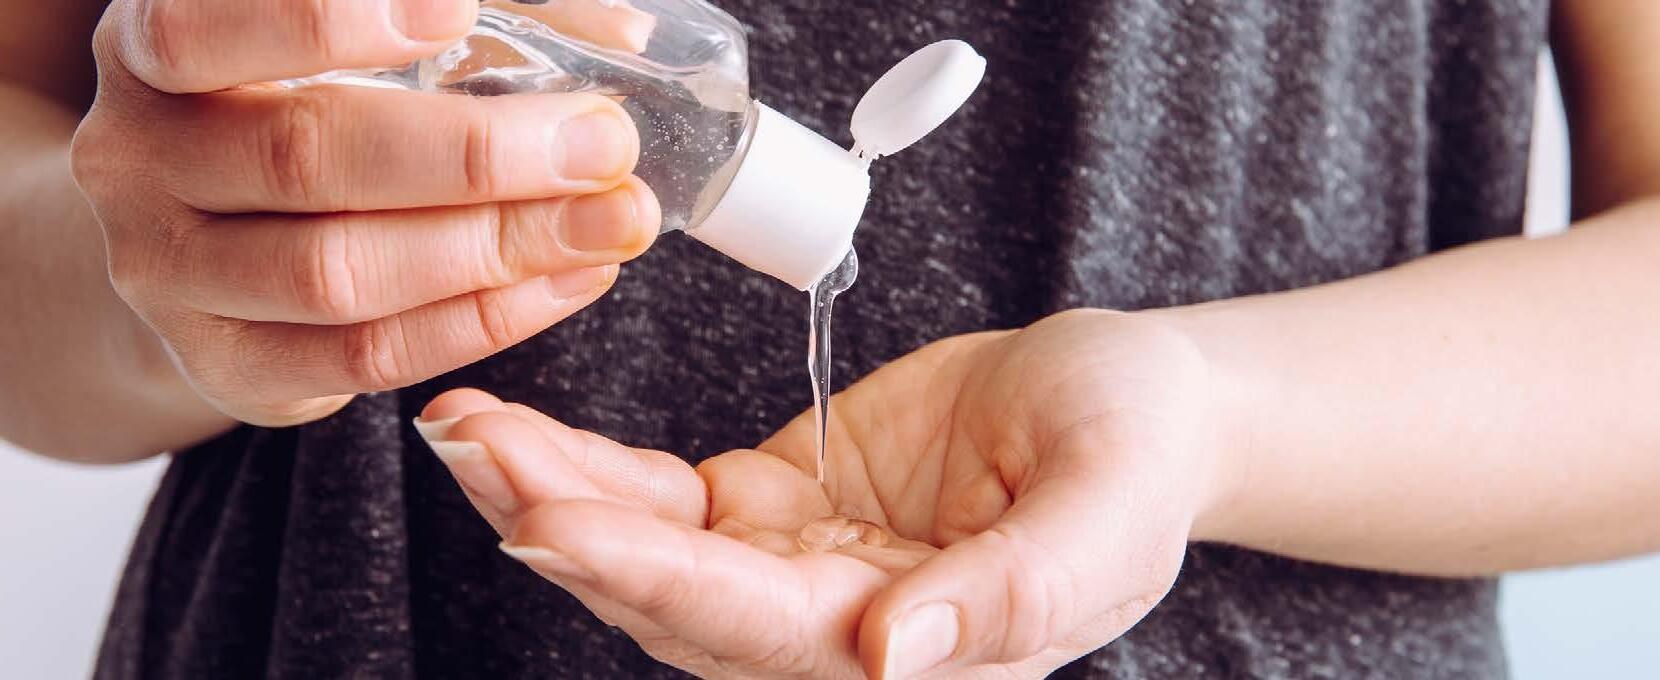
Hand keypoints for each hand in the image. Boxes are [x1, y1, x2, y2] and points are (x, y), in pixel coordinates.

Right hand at [69, 0, 660, 426]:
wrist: (201, 240)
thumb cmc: (302, 107)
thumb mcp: (357, 42)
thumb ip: (481, 21)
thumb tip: (619, 38)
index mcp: (157, 51)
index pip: (202, 28)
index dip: (324, 19)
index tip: (456, 10)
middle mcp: (139, 159)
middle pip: (307, 156)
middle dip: (474, 155)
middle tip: (603, 143)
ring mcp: (171, 275)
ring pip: (339, 273)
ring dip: (497, 249)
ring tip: (611, 222)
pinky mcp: (228, 367)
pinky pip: (367, 358)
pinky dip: (484, 320)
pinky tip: (570, 279)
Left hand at [416, 310, 1238, 677]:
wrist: (1126, 404)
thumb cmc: (1137, 448)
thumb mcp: (1109, 508)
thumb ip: (1016, 592)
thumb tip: (894, 659)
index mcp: (918, 653)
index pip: (761, 630)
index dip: (654, 580)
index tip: (551, 523)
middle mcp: (836, 633)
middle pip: (672, 602)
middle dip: (562, 529)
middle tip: (470, 449)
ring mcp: (795, 573)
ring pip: (647, 558)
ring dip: (551, 497)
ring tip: (465, 429)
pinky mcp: (772, 512)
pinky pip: (661, 502)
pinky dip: (590, 471)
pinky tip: (521, 435)